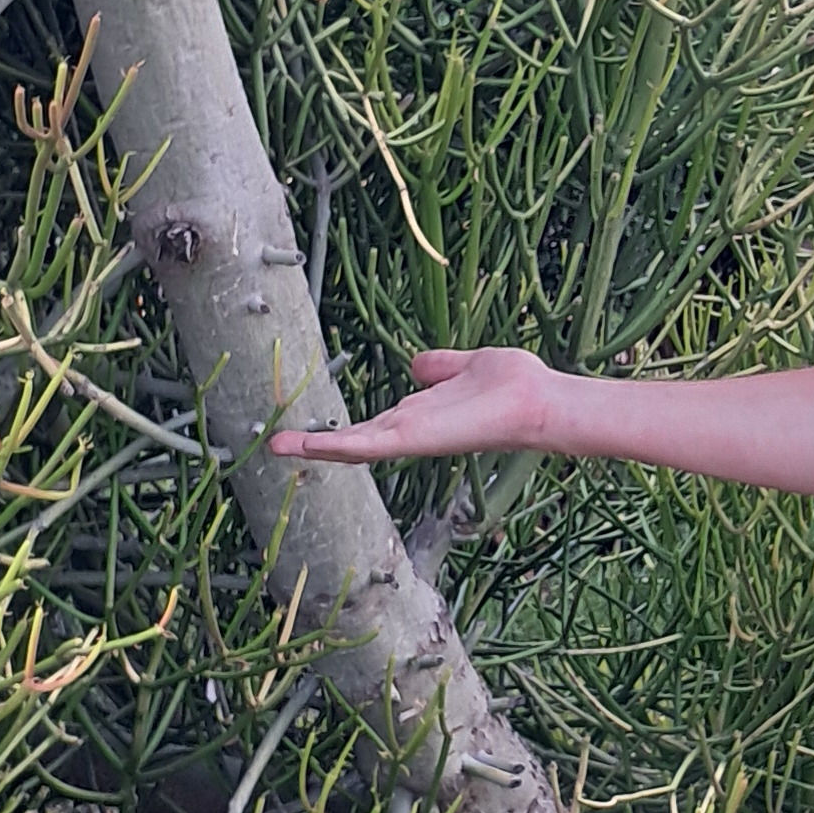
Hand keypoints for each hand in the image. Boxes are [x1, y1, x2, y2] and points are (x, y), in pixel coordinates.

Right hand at [270, 345, 557, 465]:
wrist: (537, 400)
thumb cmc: (513, 384)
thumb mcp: (465, 366)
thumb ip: (440, 367)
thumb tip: (417, 365)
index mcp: (420, 415)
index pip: (371, 424)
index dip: (340, 427)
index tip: (309, 428)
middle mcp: (411, 430)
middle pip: (354, 440)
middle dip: (316, 444)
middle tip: (276, 444)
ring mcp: (411, 438)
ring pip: (354, 445)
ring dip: (315, 447)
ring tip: (277, 446)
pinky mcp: (414, 439)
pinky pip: (369, 444)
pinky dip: (337, 445)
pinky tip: (307, 446)